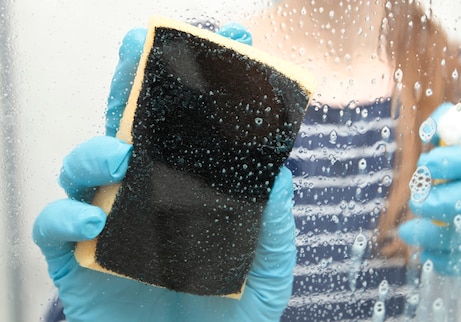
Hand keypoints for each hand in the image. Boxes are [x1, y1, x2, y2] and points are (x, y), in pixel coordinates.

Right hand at [33, 24, 295, 320]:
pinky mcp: (79, 260)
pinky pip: (55, 226)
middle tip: (141, 43)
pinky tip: (91, 219)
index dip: (200, 87)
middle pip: (130, 124)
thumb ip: (273, 226)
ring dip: (95, 148)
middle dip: (132, 79)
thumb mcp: (266, 269)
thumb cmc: (230, 317)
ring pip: (84, 164)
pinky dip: (65, 215)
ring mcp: (109, 224)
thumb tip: (281, 177)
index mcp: (187, 192)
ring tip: (121, 152)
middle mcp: (145, 198)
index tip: (230, 45)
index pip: (189, 130)